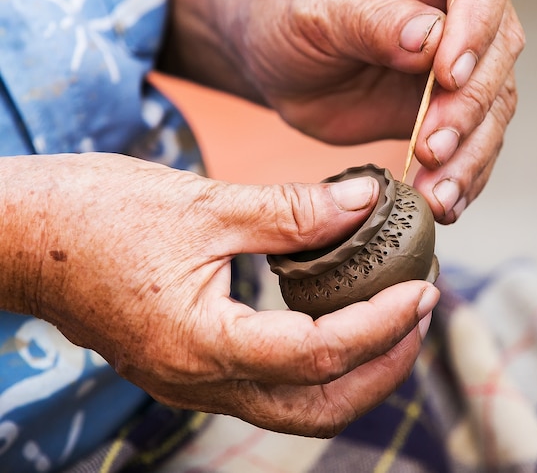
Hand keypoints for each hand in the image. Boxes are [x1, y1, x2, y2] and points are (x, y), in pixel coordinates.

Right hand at [4, 153, 438, 435]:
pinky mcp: (186, 362)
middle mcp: (196, 380)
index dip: (381, 323)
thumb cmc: (99, 213)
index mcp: (201, 342)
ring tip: (391, 316)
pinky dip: (314, 359)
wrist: (25, 235)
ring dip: (353, 369)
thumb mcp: (205, 204)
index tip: (423, 287)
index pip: (318, 354)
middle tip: (420, 310)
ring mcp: (189, 379)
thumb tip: (363, 202)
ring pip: (294, 405)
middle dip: (381, 365)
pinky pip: (265, 382)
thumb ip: (291, 210)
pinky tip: (333, 313)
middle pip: (316, 407)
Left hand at [224, 0, 524, 222]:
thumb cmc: (283, 8)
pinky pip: (468, 140)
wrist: (267, 50)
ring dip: (471, 153)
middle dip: (469, 104)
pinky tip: (445, 201)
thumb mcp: (314, 5)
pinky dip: (461, 174)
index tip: (446, 73)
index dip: (477, 20)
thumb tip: (431, 42)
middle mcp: (453, 0)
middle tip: (432, 148)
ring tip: (438, 195)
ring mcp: (452, 56)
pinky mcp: (440, 106)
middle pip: (498, 46)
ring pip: (491, 104)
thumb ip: (371, 21)